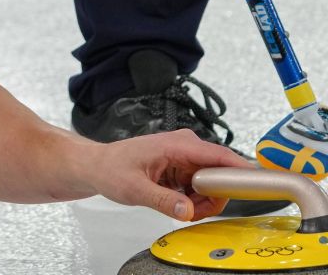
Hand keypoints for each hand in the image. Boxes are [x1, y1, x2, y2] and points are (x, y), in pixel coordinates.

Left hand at [88, 129, 251, 220]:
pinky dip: (194, 200)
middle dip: (213, 198)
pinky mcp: (184, 167)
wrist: (97, 166)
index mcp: (177, 144)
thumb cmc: (110, 168)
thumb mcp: (133, 188)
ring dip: (202, 202)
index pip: (220, 156)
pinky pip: (203, 187)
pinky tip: (176, 202)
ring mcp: (186, 157)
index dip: (242, 170)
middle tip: (190, 210)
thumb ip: (161, 200)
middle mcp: (186, 147)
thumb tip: (186, 210)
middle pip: (222, 174)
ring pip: (214, 184)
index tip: (257, 186)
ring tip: (177, 206)